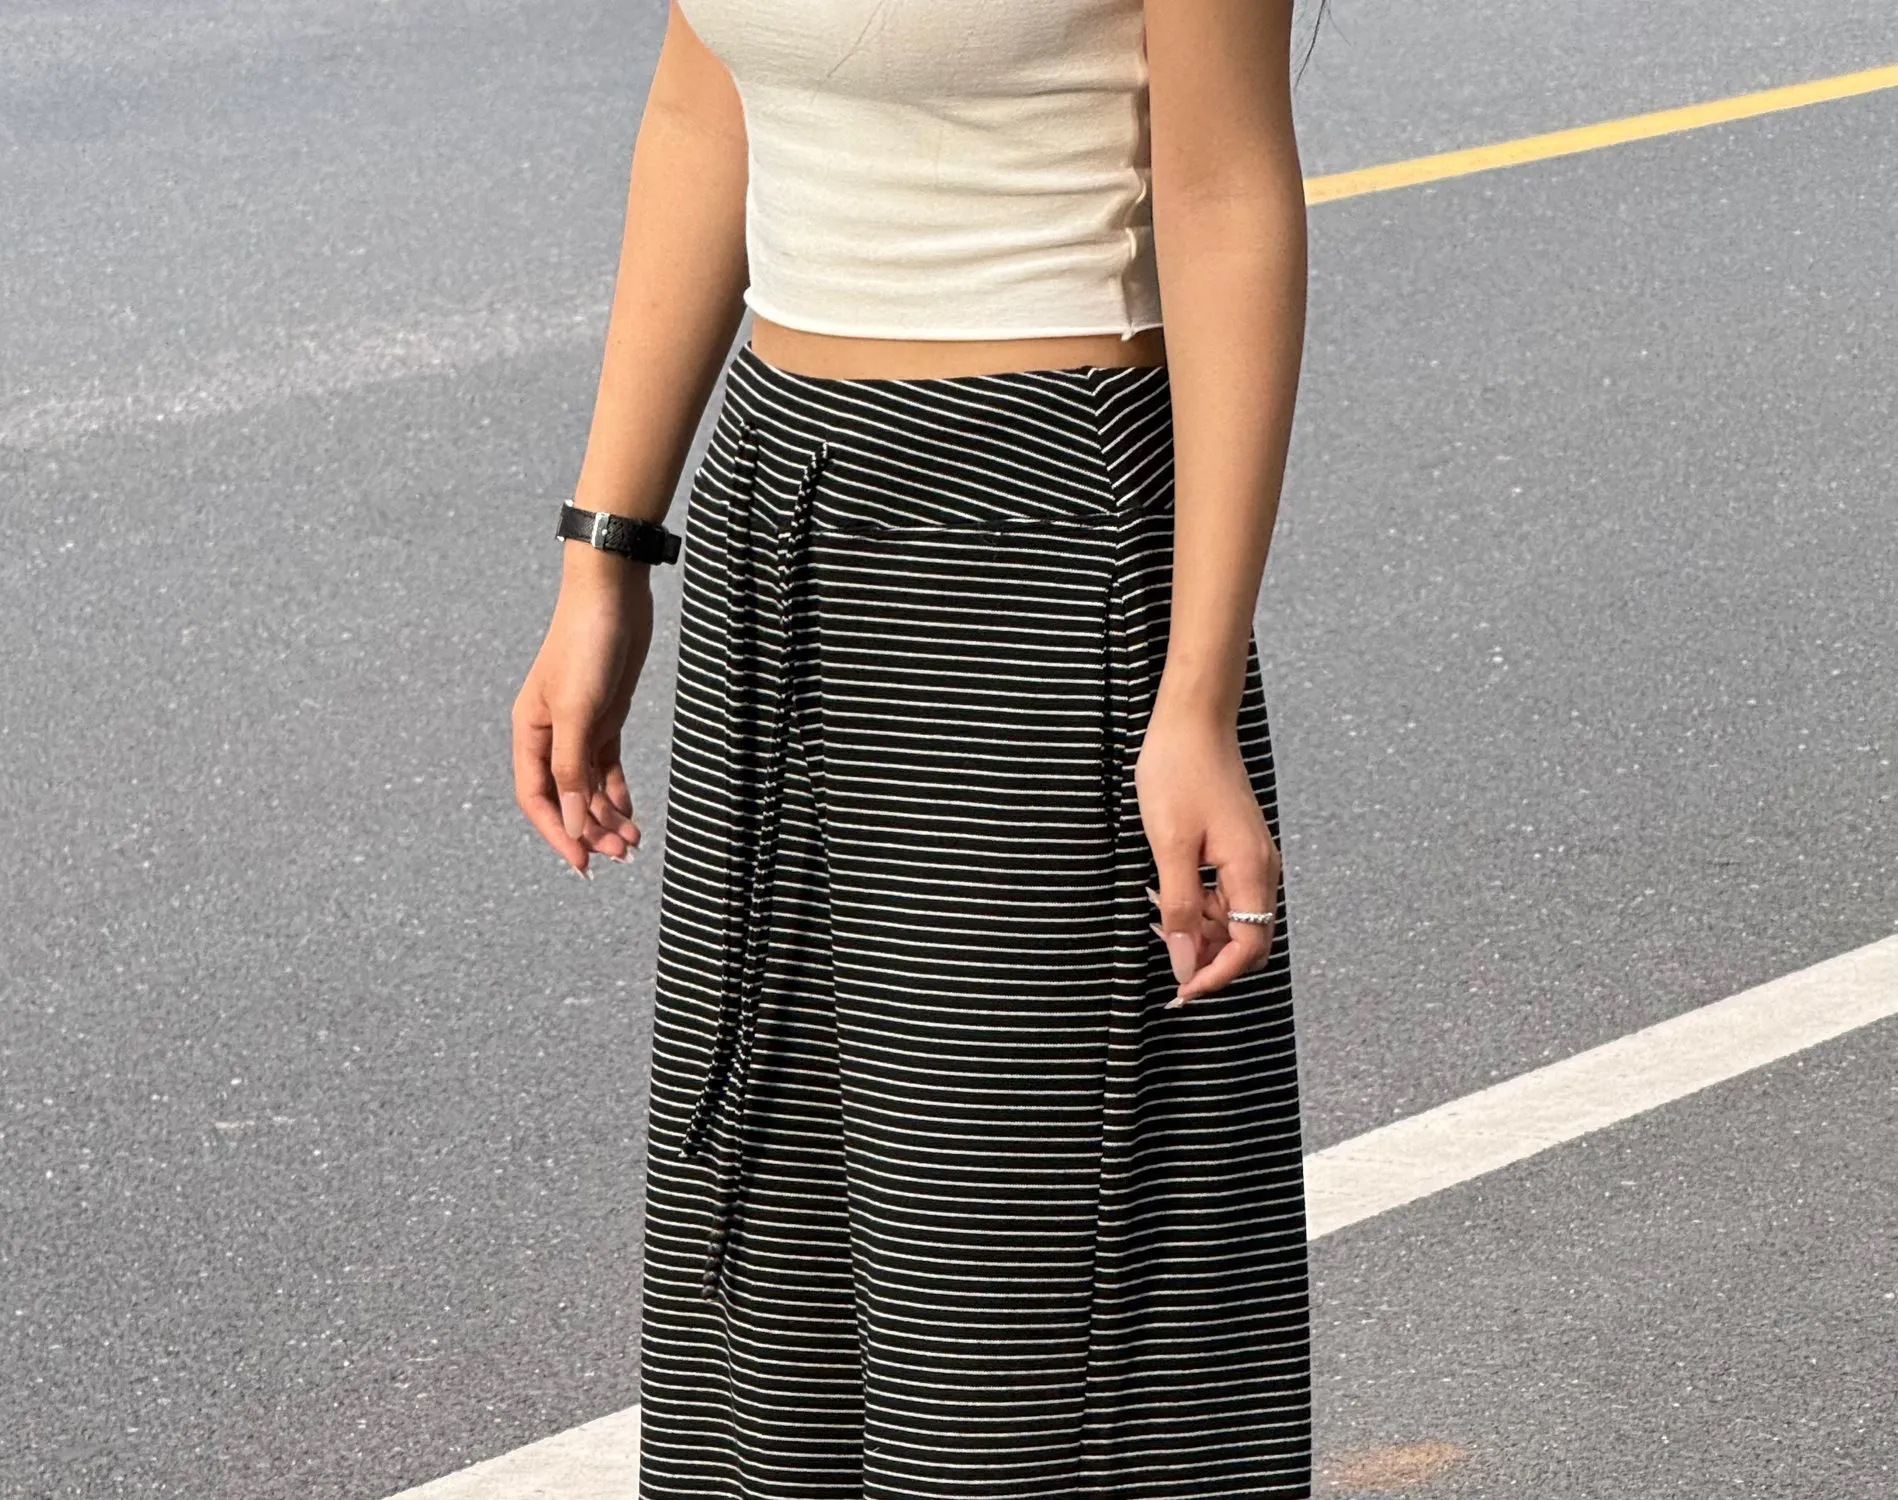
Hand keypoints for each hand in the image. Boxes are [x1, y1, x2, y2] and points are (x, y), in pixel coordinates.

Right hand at [511, 555, 653, 874]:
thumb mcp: (580, 712)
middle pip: (565, 797)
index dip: (558, 833)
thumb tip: (571, 823)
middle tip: (621, 856)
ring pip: (588, 786)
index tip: (583, 863)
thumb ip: (573, 769)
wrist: (613, 595)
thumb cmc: (588, 645)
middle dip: (591, 829)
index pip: (537, 798)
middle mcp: (550, 734)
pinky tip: (632, 814)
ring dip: (607, 816)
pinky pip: (606, 767)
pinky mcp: (605, 717)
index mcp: (530, 732)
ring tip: (633, 843)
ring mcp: (579, 727)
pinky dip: (617, 793)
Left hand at [1134, 707, 1282, 1005]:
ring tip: (1155, 916)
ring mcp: (1253, 858)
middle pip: (1247, 941)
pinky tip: (1165, 894)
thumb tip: (1184, 964)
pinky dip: (1199, 907)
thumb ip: (1178, 908)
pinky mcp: (1239, 848)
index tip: (1179, 994)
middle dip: (1209, 960)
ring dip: (1199, 931)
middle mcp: (1262, 869)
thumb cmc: (1179, 773)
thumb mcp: (1168, 845)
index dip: (1215, 978)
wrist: (1193, 721)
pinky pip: (1226, 896)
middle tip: (1165, 962)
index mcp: (1251, 871)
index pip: (1247, 949)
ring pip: (1234, 921)